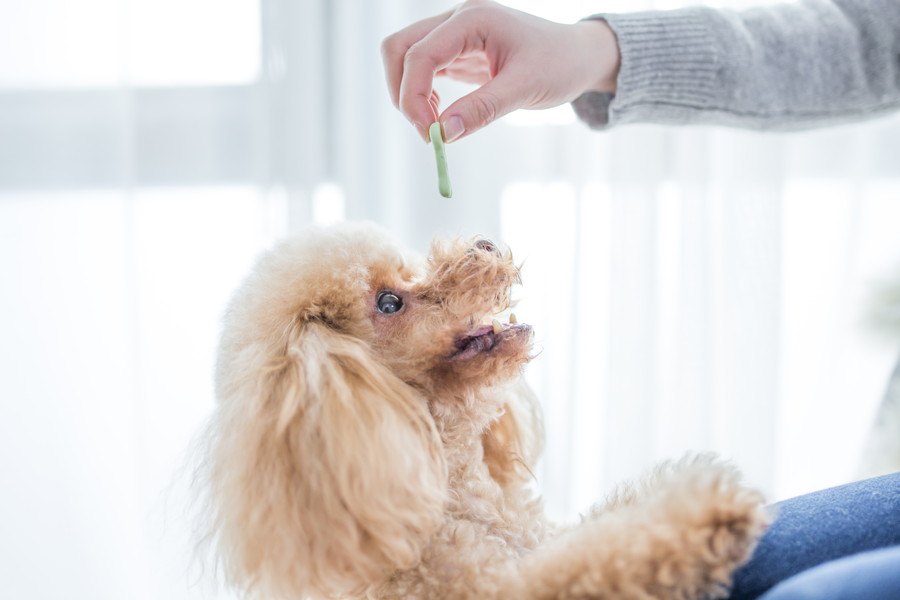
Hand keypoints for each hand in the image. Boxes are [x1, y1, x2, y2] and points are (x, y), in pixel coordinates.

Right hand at [381, 0, 619, 141]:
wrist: (577, 56)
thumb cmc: (559, 65)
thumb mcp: (525, 89)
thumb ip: (482, 109)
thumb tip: (445, 134)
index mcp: (473, 18)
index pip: (420, 54)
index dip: (413, 96)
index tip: (430, 135)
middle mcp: (457, 19)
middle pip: (399, 48)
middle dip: (402, 92)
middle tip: (427, 131)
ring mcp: (454, 33)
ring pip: (405, 57)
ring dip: (409, 94)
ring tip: (437, 125)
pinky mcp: (455, 50)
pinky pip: (422, 69)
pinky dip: (421, 95)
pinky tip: (442, 115)